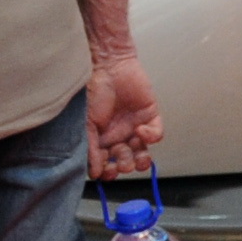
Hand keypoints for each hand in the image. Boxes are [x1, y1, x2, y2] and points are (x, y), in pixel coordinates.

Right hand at [84, 53, 163, 180]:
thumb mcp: (86, 123)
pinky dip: (151, 137)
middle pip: (125, 159)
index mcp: (101, 139)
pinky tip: (140, 131)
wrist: (108, 66)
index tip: (106, 175)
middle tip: (121, 164)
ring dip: (140, 159)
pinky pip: (156, 134)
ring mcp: (135, 126)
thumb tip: (93, 173)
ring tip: (136, 158)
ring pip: (143, 152)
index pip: (107, 163)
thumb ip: (90, 148)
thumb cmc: (92, 91)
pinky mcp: (150, 115)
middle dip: (123, 165)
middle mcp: (119, 135)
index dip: (108, 171)